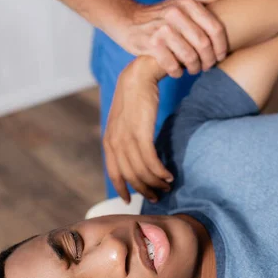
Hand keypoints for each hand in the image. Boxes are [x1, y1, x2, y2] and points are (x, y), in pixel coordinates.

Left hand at [103, 57, 171, 202]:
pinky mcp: (141, 134)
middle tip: (158, 196)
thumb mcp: (123, 121)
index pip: (114, 173)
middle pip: (130, 176)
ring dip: (156, 182)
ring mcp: (127, 138)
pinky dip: (160, 171)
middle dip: (144, 189)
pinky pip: (151, 161)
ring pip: (141, 171)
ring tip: (168, 185)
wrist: (138, 76)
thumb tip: (133, 155)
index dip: (122, 188)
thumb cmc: (134, 98)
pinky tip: (169, 175)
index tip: (129, 200)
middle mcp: (115, 142)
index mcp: (109, 141)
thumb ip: (124, 138)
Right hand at [120, 0, 227, 77]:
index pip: (215, 28)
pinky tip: (177, 71)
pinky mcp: (151, 44)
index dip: (222, 46)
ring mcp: (162, 29)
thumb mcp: (181, 1)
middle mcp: (175, 14)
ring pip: (189, 56)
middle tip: (207, 67)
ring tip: (193, 70)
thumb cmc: (160, 14)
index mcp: (187, 3)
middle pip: (204, 45)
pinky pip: (172, 64)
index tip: (221, 56)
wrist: (127, 20)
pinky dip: (177, 71)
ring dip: (194, 68)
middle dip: (208, 60)